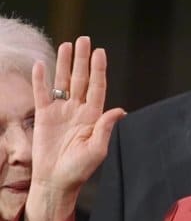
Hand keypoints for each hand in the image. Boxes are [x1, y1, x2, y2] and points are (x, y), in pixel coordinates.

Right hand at [26, 36, 124, 220]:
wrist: (55, 181)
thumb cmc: (79, 170)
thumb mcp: (97, 150)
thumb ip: (105, 128)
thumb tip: (120, 110)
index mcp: (93, 117)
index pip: (97, 88)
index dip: (99, 70)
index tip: (100, 52)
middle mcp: (78, 110)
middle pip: (81, 79)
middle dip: (82, 60)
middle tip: (84, 39)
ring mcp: (61, 112)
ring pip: (62, 82)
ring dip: (64, 64)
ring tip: (67, 45)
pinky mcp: (44, 116)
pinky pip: (42, 94)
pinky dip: (41, 80)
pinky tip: (42, 65)